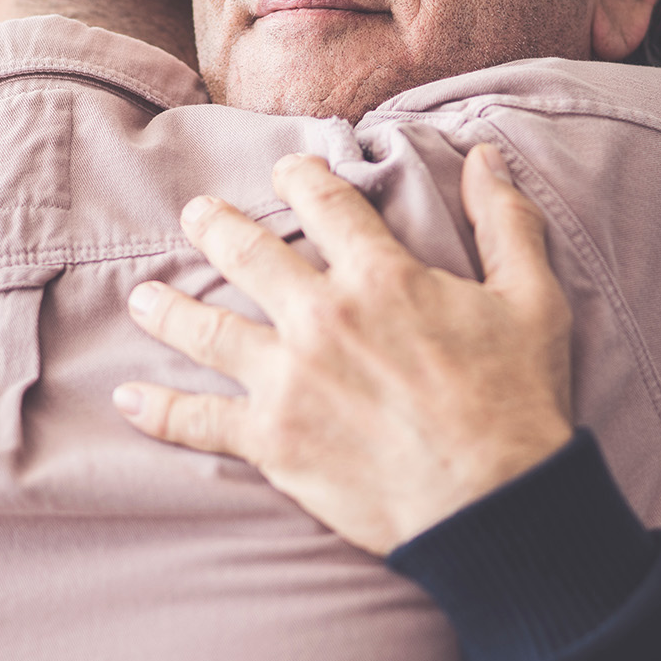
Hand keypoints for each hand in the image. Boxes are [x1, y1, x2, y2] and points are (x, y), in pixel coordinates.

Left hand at [115, 144, 573, 554]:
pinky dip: (159, 410)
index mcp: (379, 276)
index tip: (288, 170)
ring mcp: (288, 379)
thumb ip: (506, 222)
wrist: (493, 504)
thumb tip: (488, 156)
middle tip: (196, 215)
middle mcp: (321, 317)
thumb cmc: (517, 401)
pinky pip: (198, 421)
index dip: (301, 176)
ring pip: (206, 328)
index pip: (324, 202)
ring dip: (168, 307)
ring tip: (144, 297)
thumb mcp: (531, 299)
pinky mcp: (272, 440)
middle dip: (215, 226)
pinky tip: (128, 398)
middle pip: (246, 252)